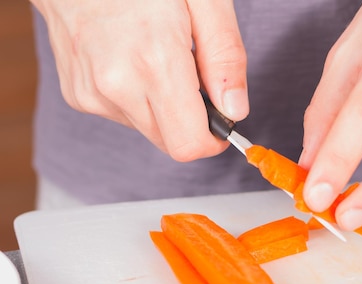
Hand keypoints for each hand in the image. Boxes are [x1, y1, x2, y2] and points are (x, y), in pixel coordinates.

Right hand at [30, 0, 248, 160]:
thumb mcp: (204, 0)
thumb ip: (225, 57)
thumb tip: (235, 110)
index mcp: (153, 61)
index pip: (188, 143)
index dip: (213, 140)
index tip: (222, 122)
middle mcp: (116, 84)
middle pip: (170, 143)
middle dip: (190, 120)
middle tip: (191, 75)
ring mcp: (91, 92)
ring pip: (148, 129)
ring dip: (163, 107)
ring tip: (156, 57)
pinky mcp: (77, 94)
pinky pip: (123, 115)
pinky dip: (138, 97)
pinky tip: (132, 59)